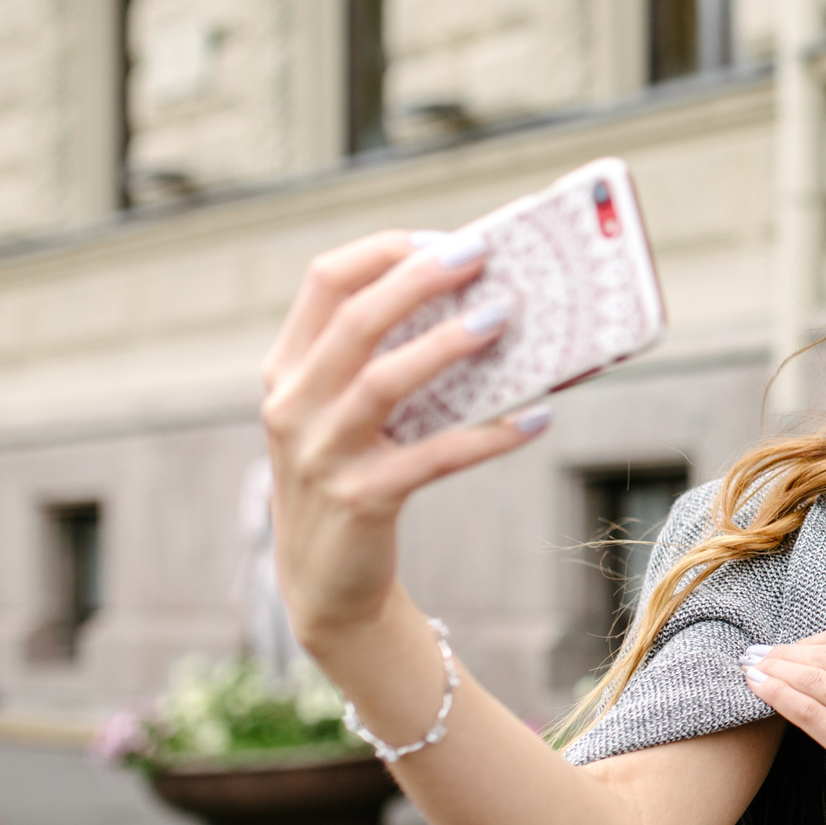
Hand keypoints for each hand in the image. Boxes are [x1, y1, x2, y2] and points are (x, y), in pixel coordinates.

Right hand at [260, 229, 547, 651]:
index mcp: (289, 370)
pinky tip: (536, 419)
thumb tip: (484, 305)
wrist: (326, 584)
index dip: (386, 251)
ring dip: (445, 345)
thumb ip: (389, 361)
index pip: (325, 282)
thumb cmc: (356, 476)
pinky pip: (433, 458)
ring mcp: (321, 454)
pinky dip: (488, 437)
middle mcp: (293, 405)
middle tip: (481, 255)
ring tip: (501, 318)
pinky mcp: (361, 499)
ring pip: (383, 382)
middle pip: (355, 321)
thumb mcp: (351, 414)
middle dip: (418, 280)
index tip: (445, 239)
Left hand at [744, 625, 825, 824]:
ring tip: (748, 669)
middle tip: (755, 654)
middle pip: (823, 654)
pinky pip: (811, 716)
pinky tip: (760, 690)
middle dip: (782, 652)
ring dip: (773, 671)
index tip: (788, 649)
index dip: (808, 640)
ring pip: (811, 681)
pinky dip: (780, 698)